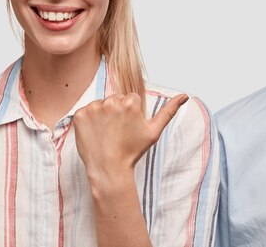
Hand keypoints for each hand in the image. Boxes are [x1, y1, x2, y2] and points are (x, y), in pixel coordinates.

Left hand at [73, 93, 188, 180]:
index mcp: (130, 102)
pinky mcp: (79, 115)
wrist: (108, 169)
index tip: (128, 128)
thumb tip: (185, 96)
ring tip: (106, 134)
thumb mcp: (153, 132)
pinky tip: (95, 134)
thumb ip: (168, 111)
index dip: (130, 113)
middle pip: (115, 99)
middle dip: (117, 112)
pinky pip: (85, 112)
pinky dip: (89, 121)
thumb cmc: (132, 151)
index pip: (130, 99)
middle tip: (117, 132)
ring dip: (102, 115)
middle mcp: (111, 101)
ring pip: (101, 105)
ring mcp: (94, 108)